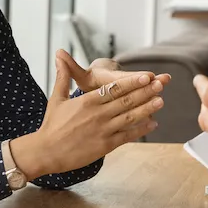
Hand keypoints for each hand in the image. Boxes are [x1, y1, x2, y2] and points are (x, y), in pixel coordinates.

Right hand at [11, 50, 171, 180]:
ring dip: (147, 109)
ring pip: (129, 118)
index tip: (146, 76)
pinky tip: (152, 123)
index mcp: (87, 101)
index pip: (114, 89)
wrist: (46, 152)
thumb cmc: (51, 125)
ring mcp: (103, 130)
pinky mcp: (105, 146)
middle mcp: (98, 115)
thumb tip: (59, 55)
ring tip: (161, 101)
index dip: (132, 82)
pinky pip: (127, 136)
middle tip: (160, 84)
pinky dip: (141, 130)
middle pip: (126, 101)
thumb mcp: (57, 98)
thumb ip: (63, 76)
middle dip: (145, 92)